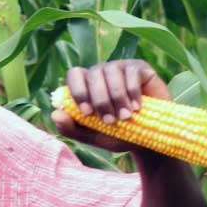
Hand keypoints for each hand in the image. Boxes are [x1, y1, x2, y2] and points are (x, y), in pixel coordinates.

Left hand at [51, 59, 170, 154]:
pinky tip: (137, 108)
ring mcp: (120, 67)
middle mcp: (101, 73)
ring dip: (117, 98)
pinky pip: (131, 73)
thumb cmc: (118, 135)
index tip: (86, 112)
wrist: (151, 138)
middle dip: (100, 100)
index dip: (78, 91)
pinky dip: (133, 92)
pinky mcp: (139, 67)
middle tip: (110, 121)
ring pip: (112, 72)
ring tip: (126, 118)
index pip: (74, 75)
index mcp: (86, 86)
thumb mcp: (94, 137)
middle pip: (93, 74)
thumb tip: (54, 114)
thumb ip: (72, 128)